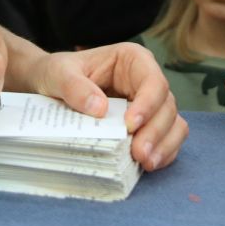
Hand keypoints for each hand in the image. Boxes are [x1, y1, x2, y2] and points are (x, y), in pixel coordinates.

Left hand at [20, 42, 187, 171]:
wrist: (51, 88)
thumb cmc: (58, 73)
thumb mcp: (58, 73)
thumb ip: (74, 87)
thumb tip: (100, 109)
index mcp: (132, 60)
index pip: (152, 81)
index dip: (147, 104)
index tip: (130, 125)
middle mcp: (146, 80)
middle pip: (166, 105)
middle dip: (156, 131)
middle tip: (139, 154)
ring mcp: (150, 104)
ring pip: (172, 123)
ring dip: (163, 145)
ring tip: (146, 163)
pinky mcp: (148, 125)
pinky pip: (166, 138)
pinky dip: (162, 152)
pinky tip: (149, 165)